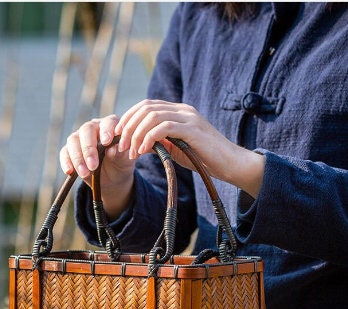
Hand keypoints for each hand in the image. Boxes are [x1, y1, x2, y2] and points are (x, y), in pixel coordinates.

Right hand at [59, 115, 134, 219]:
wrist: (113, 178)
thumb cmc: (121, 164)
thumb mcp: (125, 161)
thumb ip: (121, 154)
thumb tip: (112, 150)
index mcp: (111, 125)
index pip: (107, 123)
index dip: (106, 131)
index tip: (106, 143)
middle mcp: (94, 128)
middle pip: (86, 130)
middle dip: (89, 149)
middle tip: (93, 166)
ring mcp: (80, 137)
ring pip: (73, 141)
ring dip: (77, 158)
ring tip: (84, 174)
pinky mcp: (70, 150)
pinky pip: (65, 153)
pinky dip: (66, 162)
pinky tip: (69, 172)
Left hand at [115, 99, 264, 197]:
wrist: (230, 164)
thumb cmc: (203, 159)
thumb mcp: (175, 150)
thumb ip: (158, 143)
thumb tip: (136, 145)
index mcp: (177, 111)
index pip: (146, 106)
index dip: (128, 118)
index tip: (117, 136)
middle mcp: (182, 109)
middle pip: (146, 108)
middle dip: (128, 126)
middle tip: (120, 145)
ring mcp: (188, 117)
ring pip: (152, 116)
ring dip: (136, 134)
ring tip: (131, 151)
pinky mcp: (193, 129)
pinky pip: (164, 127)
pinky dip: (149, 138)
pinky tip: (144, 150)